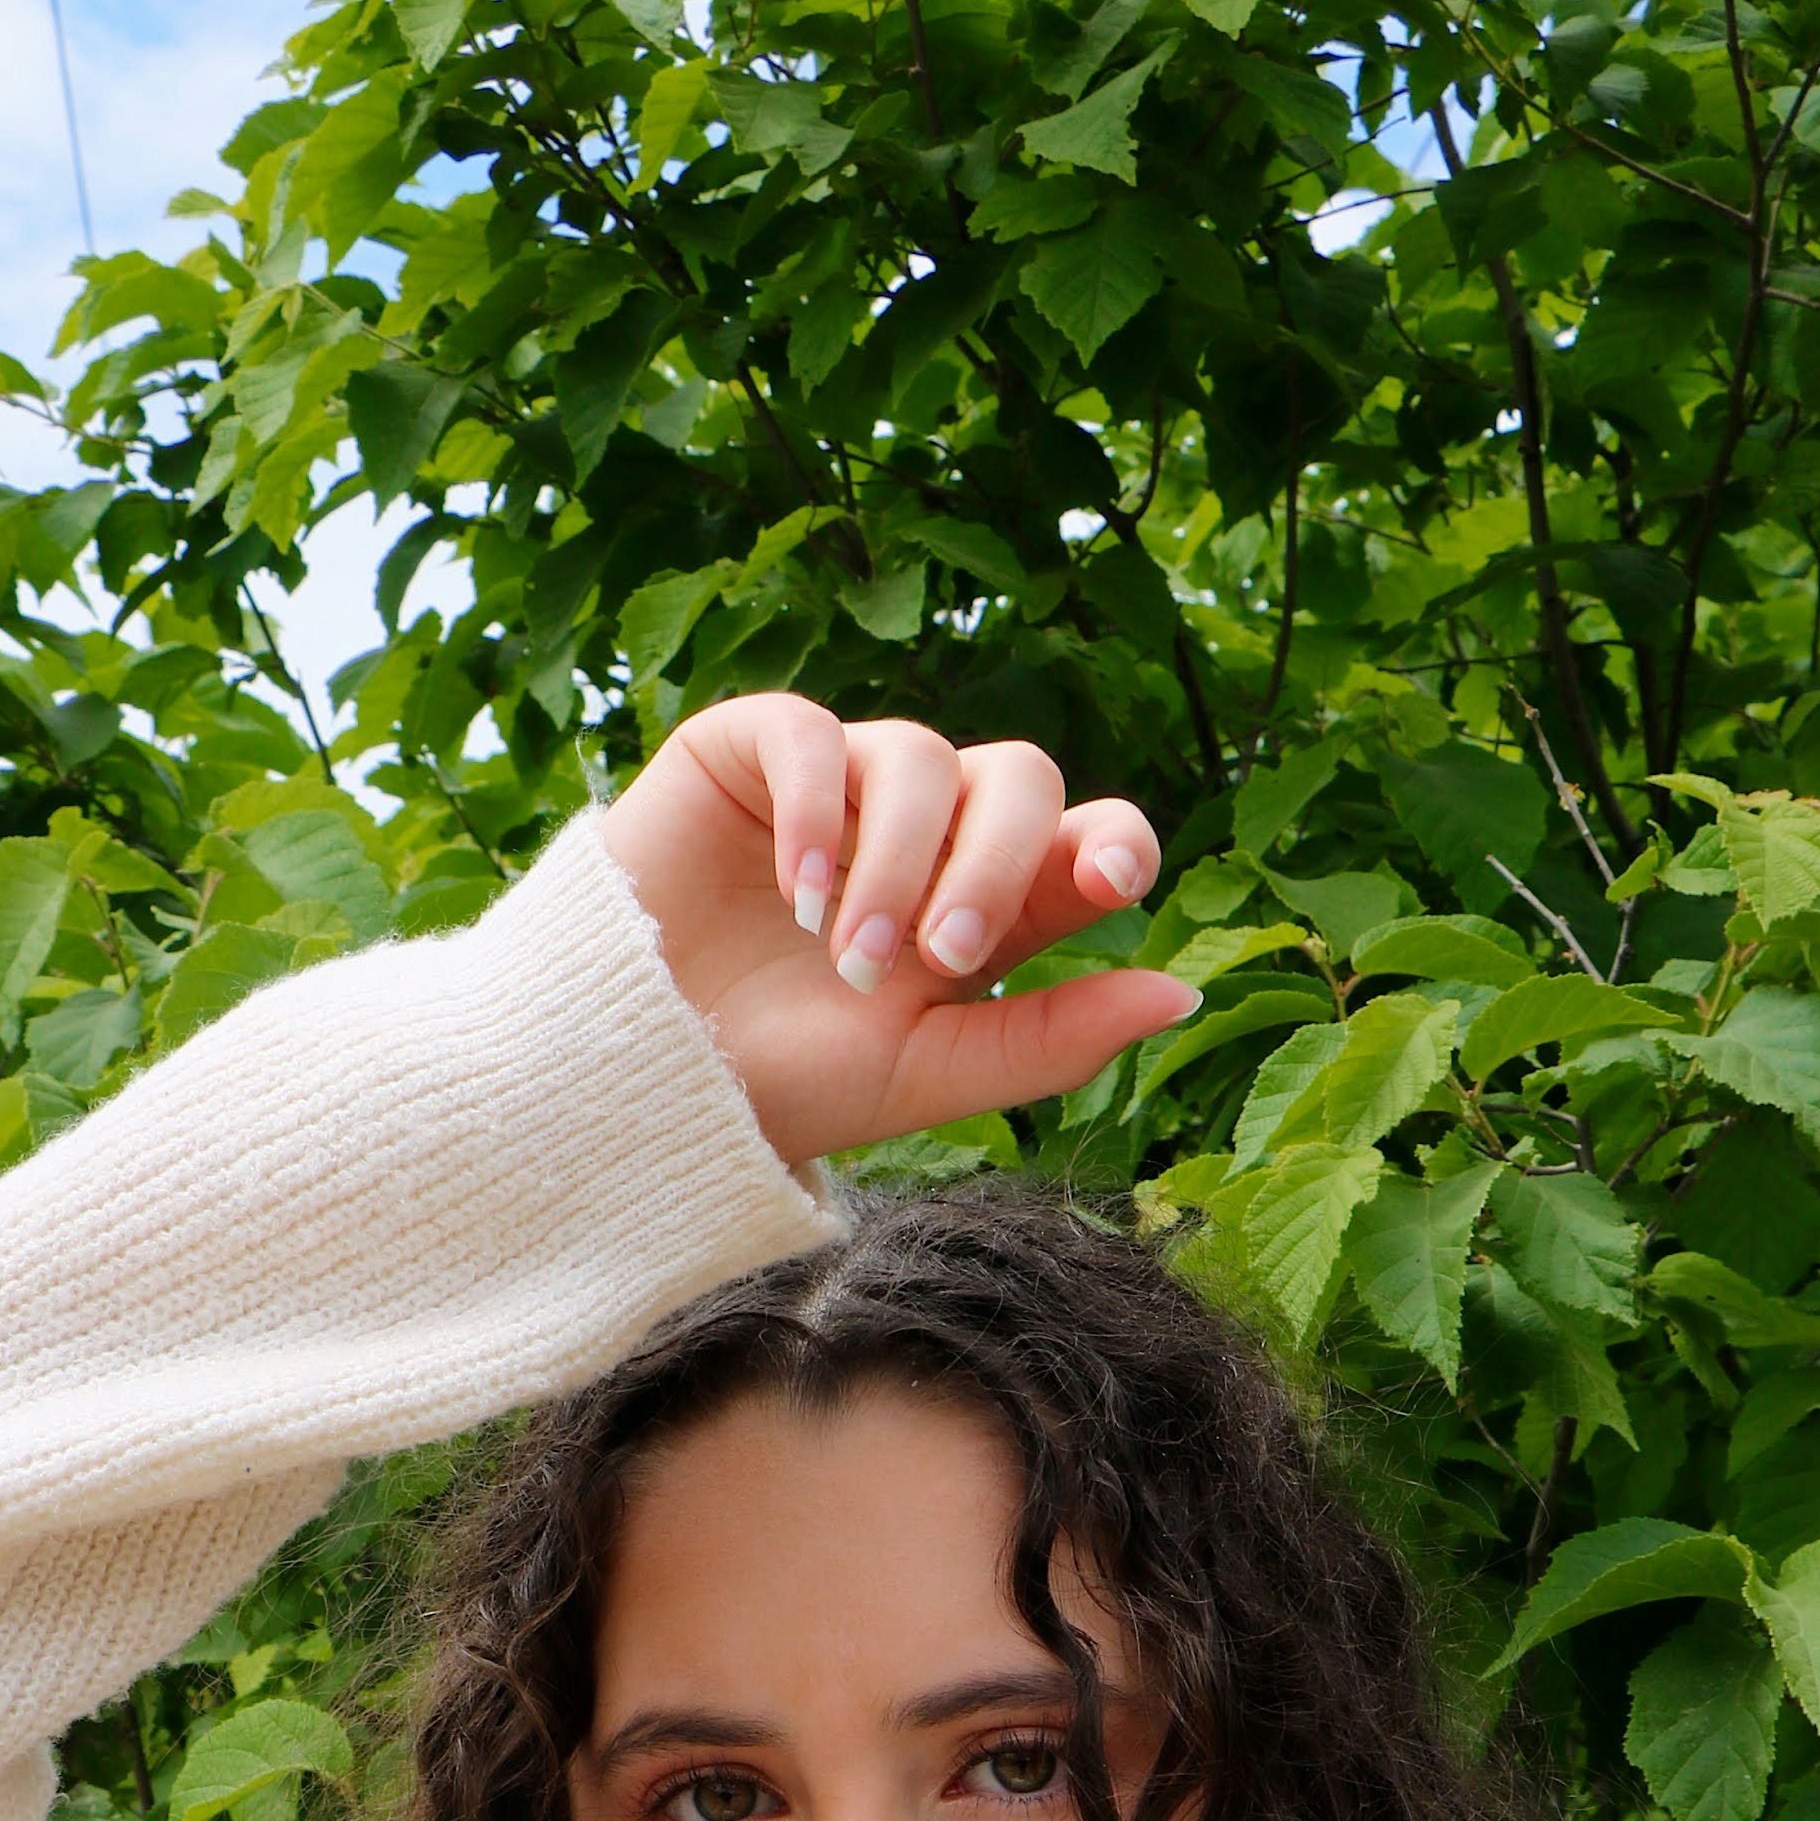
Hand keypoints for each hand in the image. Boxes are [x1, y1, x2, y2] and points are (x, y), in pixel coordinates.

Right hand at [598, 693, 1196, 1172]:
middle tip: (939, 960)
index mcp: (985, 908)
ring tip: (846, 957)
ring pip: (923, 759)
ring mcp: (845, 785)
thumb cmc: (782, 1086)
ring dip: (898, 864)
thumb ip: (1053, 1038)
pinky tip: (795, 893)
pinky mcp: (755, 751)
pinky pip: (816, 734)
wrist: (637, 1075)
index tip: (1110, 879)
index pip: (1083, 840)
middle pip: (1020, 780)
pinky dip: (821, 809)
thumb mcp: (928, 1076)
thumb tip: (1182, 991)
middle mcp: (928, 833)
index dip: (1112, 840)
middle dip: (993, 866)